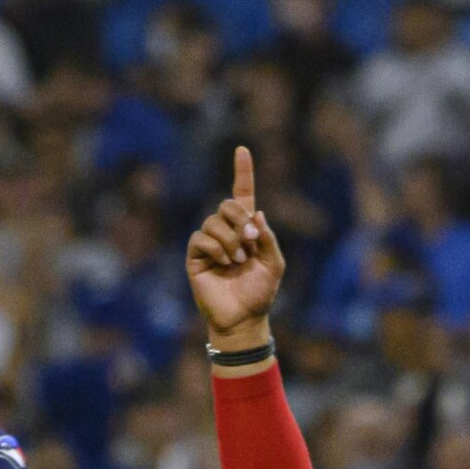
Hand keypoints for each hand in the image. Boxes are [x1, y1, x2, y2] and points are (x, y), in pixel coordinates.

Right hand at [185, 147, 286, 344]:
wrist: (243, 318)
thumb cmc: (260, 292)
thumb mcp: (274, 264)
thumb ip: (268, 237)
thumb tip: (255, 211)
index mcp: (247, 230)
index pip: (242, 195)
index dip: (242, 172)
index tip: (242, 149)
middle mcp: (225, 231)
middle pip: (226, 205)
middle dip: (241, 220)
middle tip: (251, 242)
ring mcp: (208, 243)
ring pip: (213, 222)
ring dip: (231, 240)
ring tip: (238, 261)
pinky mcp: (195, 256)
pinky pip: (201, 238)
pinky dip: (217, 248)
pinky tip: (226, 263)